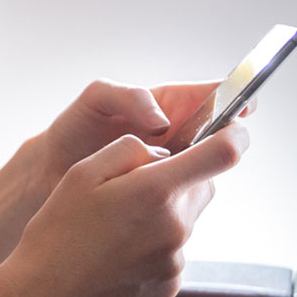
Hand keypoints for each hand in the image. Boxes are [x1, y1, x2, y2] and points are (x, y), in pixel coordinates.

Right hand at [0, 123, 249, 296]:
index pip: (223, 153)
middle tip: (137, 187)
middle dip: (181, 177)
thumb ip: (131, 149)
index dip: (235, 134)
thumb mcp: (83, 171)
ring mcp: (176, 259)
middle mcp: (176, 226)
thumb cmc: (58, 231)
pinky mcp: (171, 283)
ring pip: (187, 217)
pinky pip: (176, 249)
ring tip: (119, 225)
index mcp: (156, 190)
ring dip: (166, 211)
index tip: (234, 127)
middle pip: (204, 185)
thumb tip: (164, 153)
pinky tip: (120, 251)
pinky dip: (157, 243)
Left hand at [37, 80, 222, 182]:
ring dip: (204, 170)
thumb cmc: (75, 128)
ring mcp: (171, 167)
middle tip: (228, 143)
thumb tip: (161, 117)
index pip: (211, 97)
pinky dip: (186, 198)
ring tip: (196, 171)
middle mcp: (177, 136)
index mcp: (167, 106)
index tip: (246, 103)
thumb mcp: (97, 99)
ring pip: (203, 168)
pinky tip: (175, 200)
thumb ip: (128, 96)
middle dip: (224, 139)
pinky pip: (185, 196)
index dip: (232, 98)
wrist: (51, 171)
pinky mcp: (163, 196)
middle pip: (215, 136)